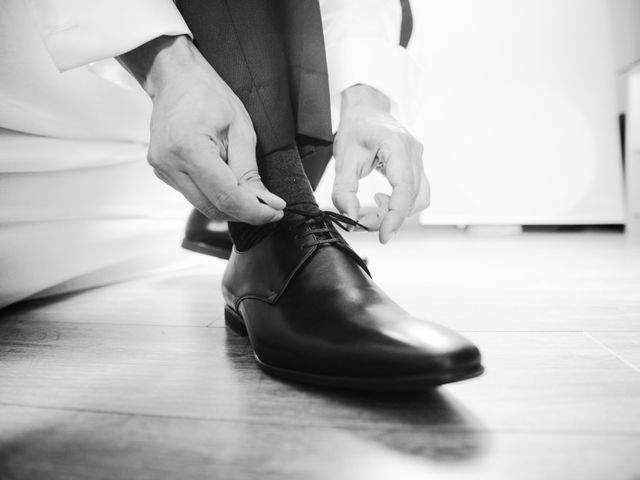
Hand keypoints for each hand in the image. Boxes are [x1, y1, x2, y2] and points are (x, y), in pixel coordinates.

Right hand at [118, 36, 284, 223]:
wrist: (175, 78)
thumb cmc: (209, 95)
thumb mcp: (241, 129)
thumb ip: (250, 171)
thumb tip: (267, 204)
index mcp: (189, 149)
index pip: (226, 196)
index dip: (254, 211)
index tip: (276, 213)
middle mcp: (169, 164)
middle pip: (213, 207)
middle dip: (245, 212)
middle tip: (270, 207)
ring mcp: (161, 169)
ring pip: (203, 205)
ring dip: (230, 205)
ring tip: (251, 192)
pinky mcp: (161, 172)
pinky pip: (194, 195)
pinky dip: (214, 195)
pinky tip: (227, 180)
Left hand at [332, 84, 429, 242]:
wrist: (366, 109)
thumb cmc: (356, 129)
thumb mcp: (343, 159)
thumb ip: (344, 191)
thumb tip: (350, 218)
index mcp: (398, 147)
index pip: (405, 191)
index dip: (395, 218)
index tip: (382, 236)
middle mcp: (414, 153)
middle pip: (414, 199)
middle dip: (390, 218)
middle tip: (364, 222)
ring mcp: (419, 159)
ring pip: (419, 198)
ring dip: (397, 212)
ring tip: (373, 208)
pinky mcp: (417, 166)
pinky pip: (416, 192)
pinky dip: (400, 203)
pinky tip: (381, 200)